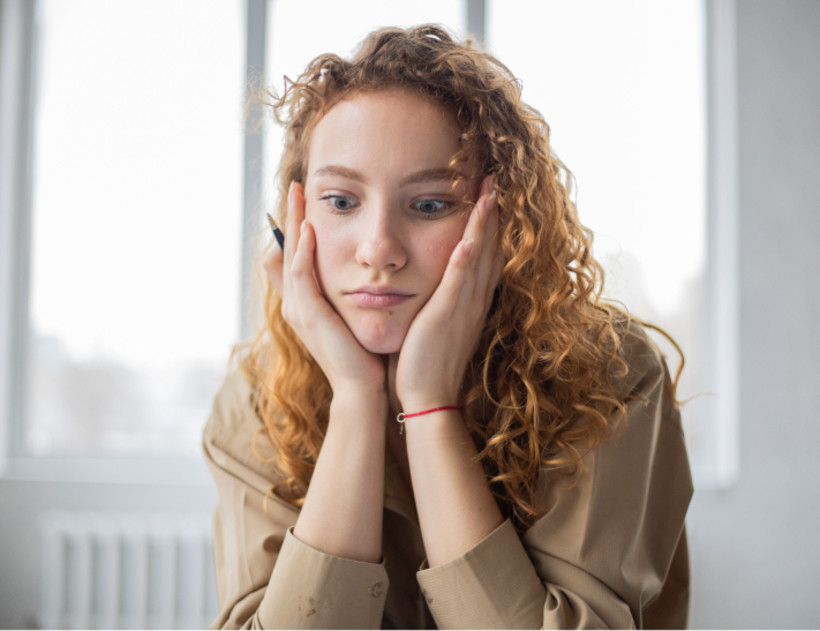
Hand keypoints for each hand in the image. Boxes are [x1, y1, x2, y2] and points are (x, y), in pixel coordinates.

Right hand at [264, 182, 385, 394]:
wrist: (363, 388)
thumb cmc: (364, 354)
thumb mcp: (354, 316)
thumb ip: (351, 293)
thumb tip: (362, 272)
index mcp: (305, 302)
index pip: (294, 254)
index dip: (296, 226)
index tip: (306, 198)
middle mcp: (295, 303)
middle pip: (285, 249)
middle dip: (290, 215)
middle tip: (296, 184)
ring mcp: (298, 310)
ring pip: (289, 256)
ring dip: (293, 224)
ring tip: (298, 195)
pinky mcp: (308, 316)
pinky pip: (300, 276)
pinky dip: (303, 252)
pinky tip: (309, 230)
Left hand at [395, 176, 501, 409]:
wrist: (428, 397)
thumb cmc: (427, 362)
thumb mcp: (437, 323)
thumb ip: (439, 299)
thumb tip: (431, 280)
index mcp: (470, 301)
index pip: (484, 255)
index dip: (488, 225)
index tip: (488, 195)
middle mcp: (473, 300)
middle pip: (489, 248)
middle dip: (493, 214)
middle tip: (495, 179)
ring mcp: (463, 307)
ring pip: (479, 258)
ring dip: (485, 224)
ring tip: (489, 191)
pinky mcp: (446, 317)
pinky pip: (459, 283)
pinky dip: (467, 259)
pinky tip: (470, 237)